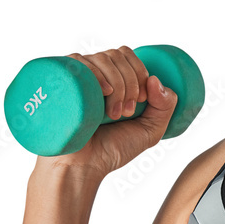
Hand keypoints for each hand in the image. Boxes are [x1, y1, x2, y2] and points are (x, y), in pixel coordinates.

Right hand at [34, 45, 177, 177]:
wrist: (81, 168)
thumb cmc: (111, 150)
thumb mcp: (149, 130)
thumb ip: (164, 107)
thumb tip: (156, 79)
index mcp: (110, 79)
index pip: (126, 55)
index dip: (140, 71)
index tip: (142, 100)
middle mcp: (92, 74)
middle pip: (116, 55)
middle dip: (130, 82)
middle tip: (127, 112)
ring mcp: (75, 78)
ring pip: (100, 58)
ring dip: (117, 83)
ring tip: (114, 114)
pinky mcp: (59, 84)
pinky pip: (76, 62)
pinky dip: (95, 72)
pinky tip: (104, 92)